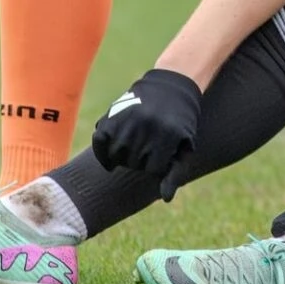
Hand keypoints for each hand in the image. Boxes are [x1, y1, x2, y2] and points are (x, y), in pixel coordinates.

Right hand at [91, 68, 202, 200]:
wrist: (173, 84)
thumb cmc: (181, 121)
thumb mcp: (185, 145)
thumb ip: (176, 172)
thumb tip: (166, 198)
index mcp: (167, 135)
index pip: (153, 169)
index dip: (158, 164)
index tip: (164, 151)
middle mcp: (146, 126)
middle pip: (134, 163)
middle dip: (141, 159)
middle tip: (150, 143)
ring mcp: (127, 119)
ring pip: (116, 156)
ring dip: (123, 156)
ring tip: (135, 145)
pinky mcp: (112, 113)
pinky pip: (99, 141)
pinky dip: (102, 152)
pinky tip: (110, 157)